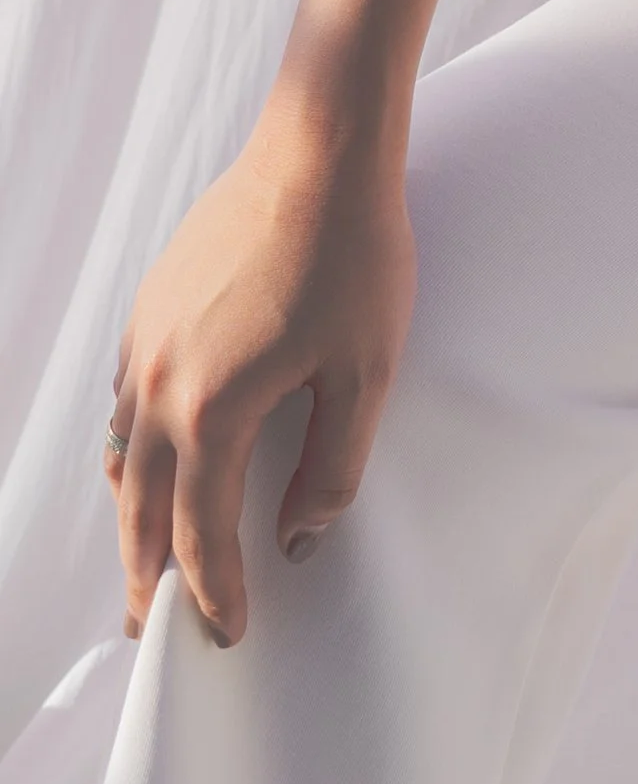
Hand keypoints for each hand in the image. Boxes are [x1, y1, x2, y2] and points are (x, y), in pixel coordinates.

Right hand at [106, 108, 414, 648]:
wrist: (320, 146)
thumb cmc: (356, 253)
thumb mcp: (366, 371)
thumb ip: (332, 467)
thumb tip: (299, 540)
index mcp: (213, 411)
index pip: (202, 535)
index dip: (215, 593)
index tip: (229, 636)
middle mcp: (160, 385)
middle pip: (142, 509)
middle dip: (149, 577)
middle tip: (153, 631)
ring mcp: (145, 341)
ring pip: (125, 455)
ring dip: (134, 514)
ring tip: (146, 560)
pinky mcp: (150, 306)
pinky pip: (125, 400)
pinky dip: (132, 447)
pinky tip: (151, 458)